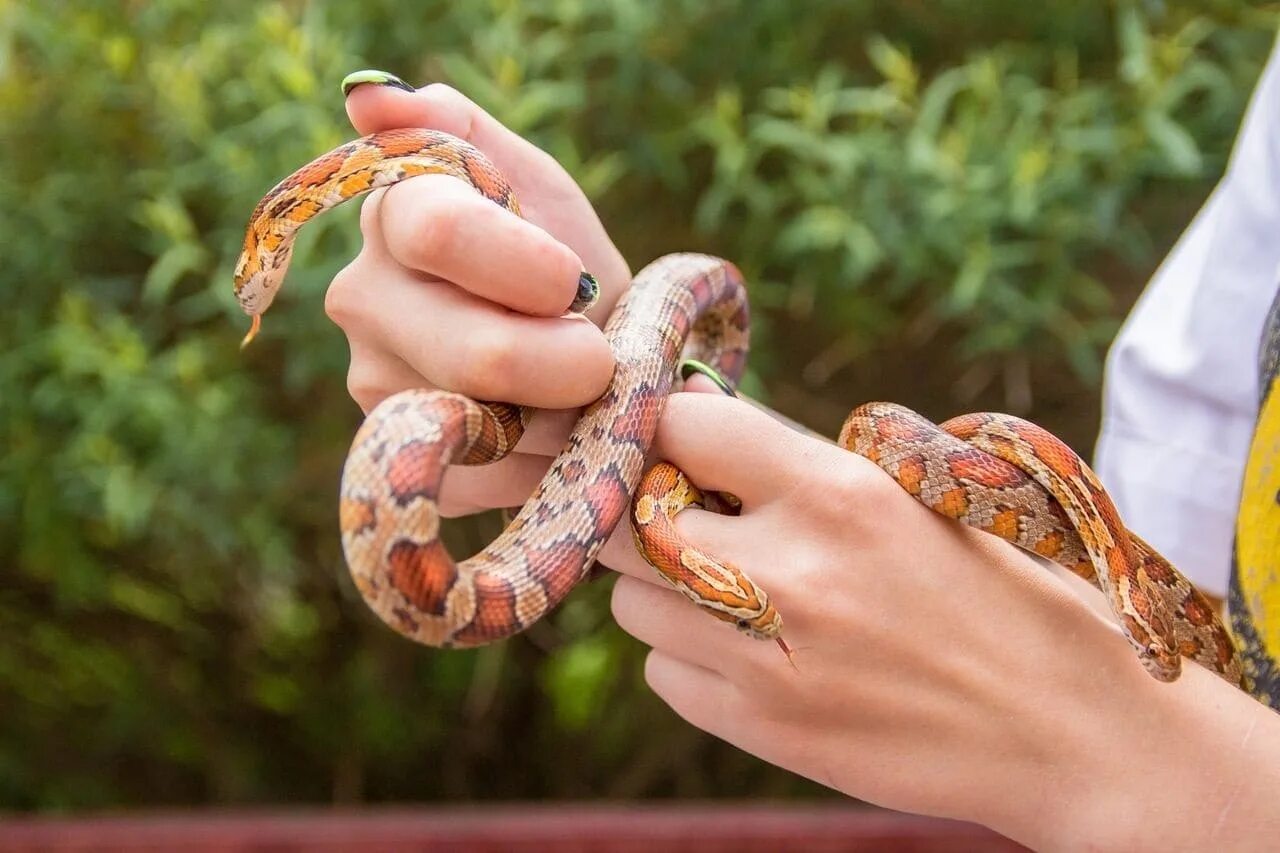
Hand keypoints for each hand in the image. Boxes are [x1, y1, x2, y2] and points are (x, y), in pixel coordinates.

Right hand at [326, 76, 630, 515]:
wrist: (575, 351)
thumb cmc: (560, 259)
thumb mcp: (535, 185)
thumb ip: (461, 132)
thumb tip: (369, 94)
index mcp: (396, 211)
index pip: (438, 233)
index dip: (522, 267)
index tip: (573, 283)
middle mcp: (362, 296)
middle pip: (473, 350)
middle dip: (565, 362)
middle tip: (601, 357)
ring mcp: (372, 381)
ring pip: (487, 421)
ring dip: (556, 412)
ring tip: (567, 383)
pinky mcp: (400, 451)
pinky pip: (488, 470)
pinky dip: (536, 455)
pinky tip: (538, 424)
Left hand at [605, 386, 1279, 849]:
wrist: (1062, 725)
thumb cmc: (995, 593)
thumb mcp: (914, 499)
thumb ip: (802, 468)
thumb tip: (696, 430)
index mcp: (838, 492)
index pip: (683, 426)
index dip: (673, 434)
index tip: (686, 450)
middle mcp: (788, 570)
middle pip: (630, 521)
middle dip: (649, 516)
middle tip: (691, 523)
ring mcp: (765, 656)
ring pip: (632, 603)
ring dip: (666, 593)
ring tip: (734, 596)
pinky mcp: (759, 727)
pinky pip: (663, 673)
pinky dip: (689, 661)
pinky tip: (752, 655)